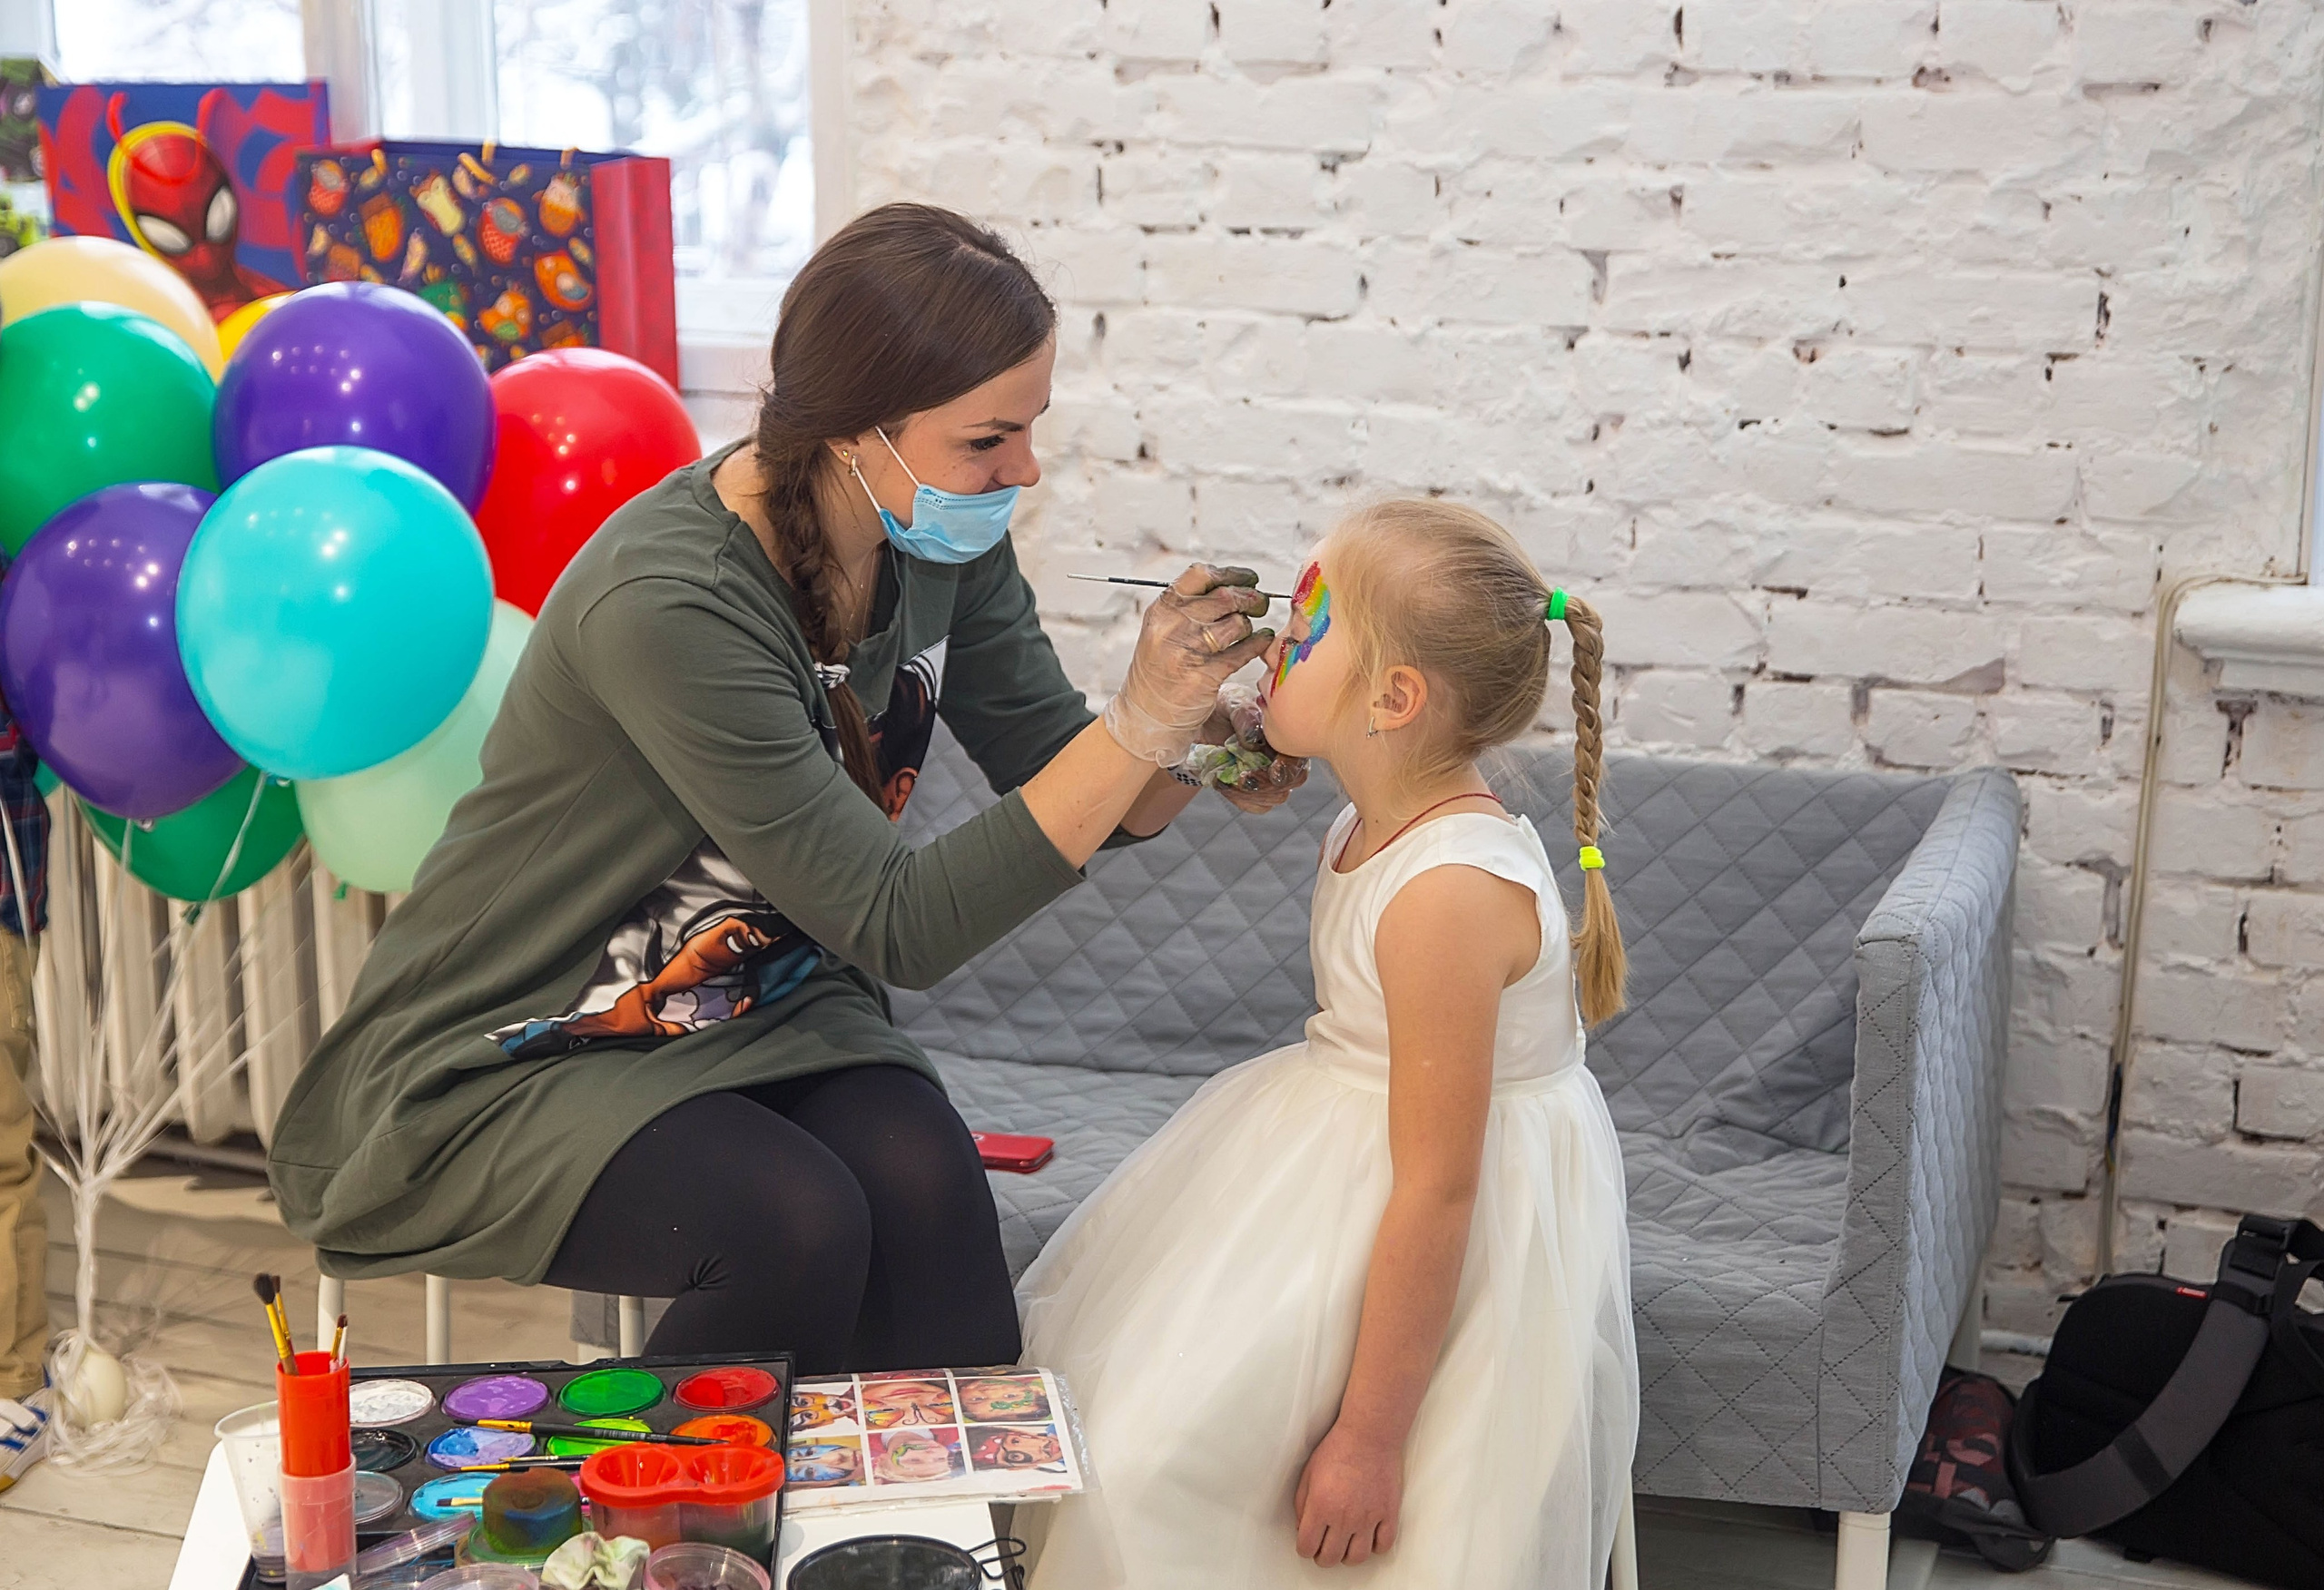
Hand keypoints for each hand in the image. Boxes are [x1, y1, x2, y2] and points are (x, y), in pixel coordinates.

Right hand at [1103, 565, 1273, 764]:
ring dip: (1250, 624)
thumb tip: (1235, 584)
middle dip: (1251, 598)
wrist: (1146, 715)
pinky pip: (1242, 651)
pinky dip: (1258, 643)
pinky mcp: (1204, 675)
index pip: (1200, 574)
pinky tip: (1261, 640)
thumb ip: (1190, 607)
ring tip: (1249, 629)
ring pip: (1236, 623)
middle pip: (1225, 597)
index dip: (1232, 574)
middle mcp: (1172, 626)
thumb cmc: (1161, 670)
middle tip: (1260, 603)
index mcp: (1162, 609)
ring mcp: (1187, 651)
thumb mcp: (1163, 630)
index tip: (1249, 579)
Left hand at [1206, 679, 1307, 811]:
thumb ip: (1244, 716)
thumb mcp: (1231, 701)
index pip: (1299, 755)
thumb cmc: (1224, 707)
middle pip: (1292, 781)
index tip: (1272, 770)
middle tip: (1241, 779)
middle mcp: (1285, 757)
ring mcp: (1271, 777)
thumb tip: (1254, 742)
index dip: (1289, 766)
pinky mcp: (1255, 792)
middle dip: (1267, 783)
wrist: (1202, 723)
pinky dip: (1239, 799)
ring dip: (1250, 792)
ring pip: (1275, 797)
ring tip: (1224, 778)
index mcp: (1287, 733)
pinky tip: (1222, 783)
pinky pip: (1256, 806)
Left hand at [1292, 1421, 1402, 1566]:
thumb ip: (1302, 1504)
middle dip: (1323, 1557)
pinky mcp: (1388, 1513)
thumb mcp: (1308, 1474)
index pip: (1307, 1547)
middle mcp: (1344, 1517)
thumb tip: (1304, 1527)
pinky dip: (1375, 1547)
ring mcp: (1368, 1518)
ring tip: (1346, 1546)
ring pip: (1357, 1558)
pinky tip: (1368, 1538)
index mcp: (1321, 1506)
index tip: (1308, 1545)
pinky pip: (1383, 1545)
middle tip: (1324, 1549)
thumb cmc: (1339, 1449)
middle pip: (1330, 1558)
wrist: (1369, 1435)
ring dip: (1348, 1556)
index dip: (1305, 1549)